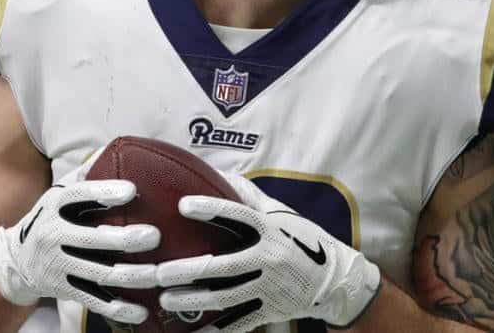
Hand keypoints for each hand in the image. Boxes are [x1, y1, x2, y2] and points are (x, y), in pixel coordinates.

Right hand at [0, 149, 160, 324]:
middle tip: (154, 236)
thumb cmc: (51, 220)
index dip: (105, 192)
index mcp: (55, 205)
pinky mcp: (64, 290)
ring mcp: (58, 265)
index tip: (132, 190)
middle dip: (124, 239)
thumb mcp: (58, 195)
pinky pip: (94, 300)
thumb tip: (114, 148)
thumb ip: (84, 177)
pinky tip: (142, 309)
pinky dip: (118, 307)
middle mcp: (54, 235)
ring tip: (158, 274)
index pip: (80, 195)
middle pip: (92, 239)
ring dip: (131, 275)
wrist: (15, 262)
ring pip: (98, 273)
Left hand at [157, 174, 379, 330]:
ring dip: (193, 300)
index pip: (238, 216)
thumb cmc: (300, 239)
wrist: (334, 280)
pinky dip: (216, 331)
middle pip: (224, 267)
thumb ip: (249, 196)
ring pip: (225, 297)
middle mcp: (269, 258)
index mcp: (270, 229)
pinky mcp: (271, 310)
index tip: (183, 205)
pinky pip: (239, 323)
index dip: (212, 209)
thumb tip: (218, 175)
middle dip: (188, 270)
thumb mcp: (280, 213)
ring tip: (166, 299)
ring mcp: (270, 288)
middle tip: (159, 272)